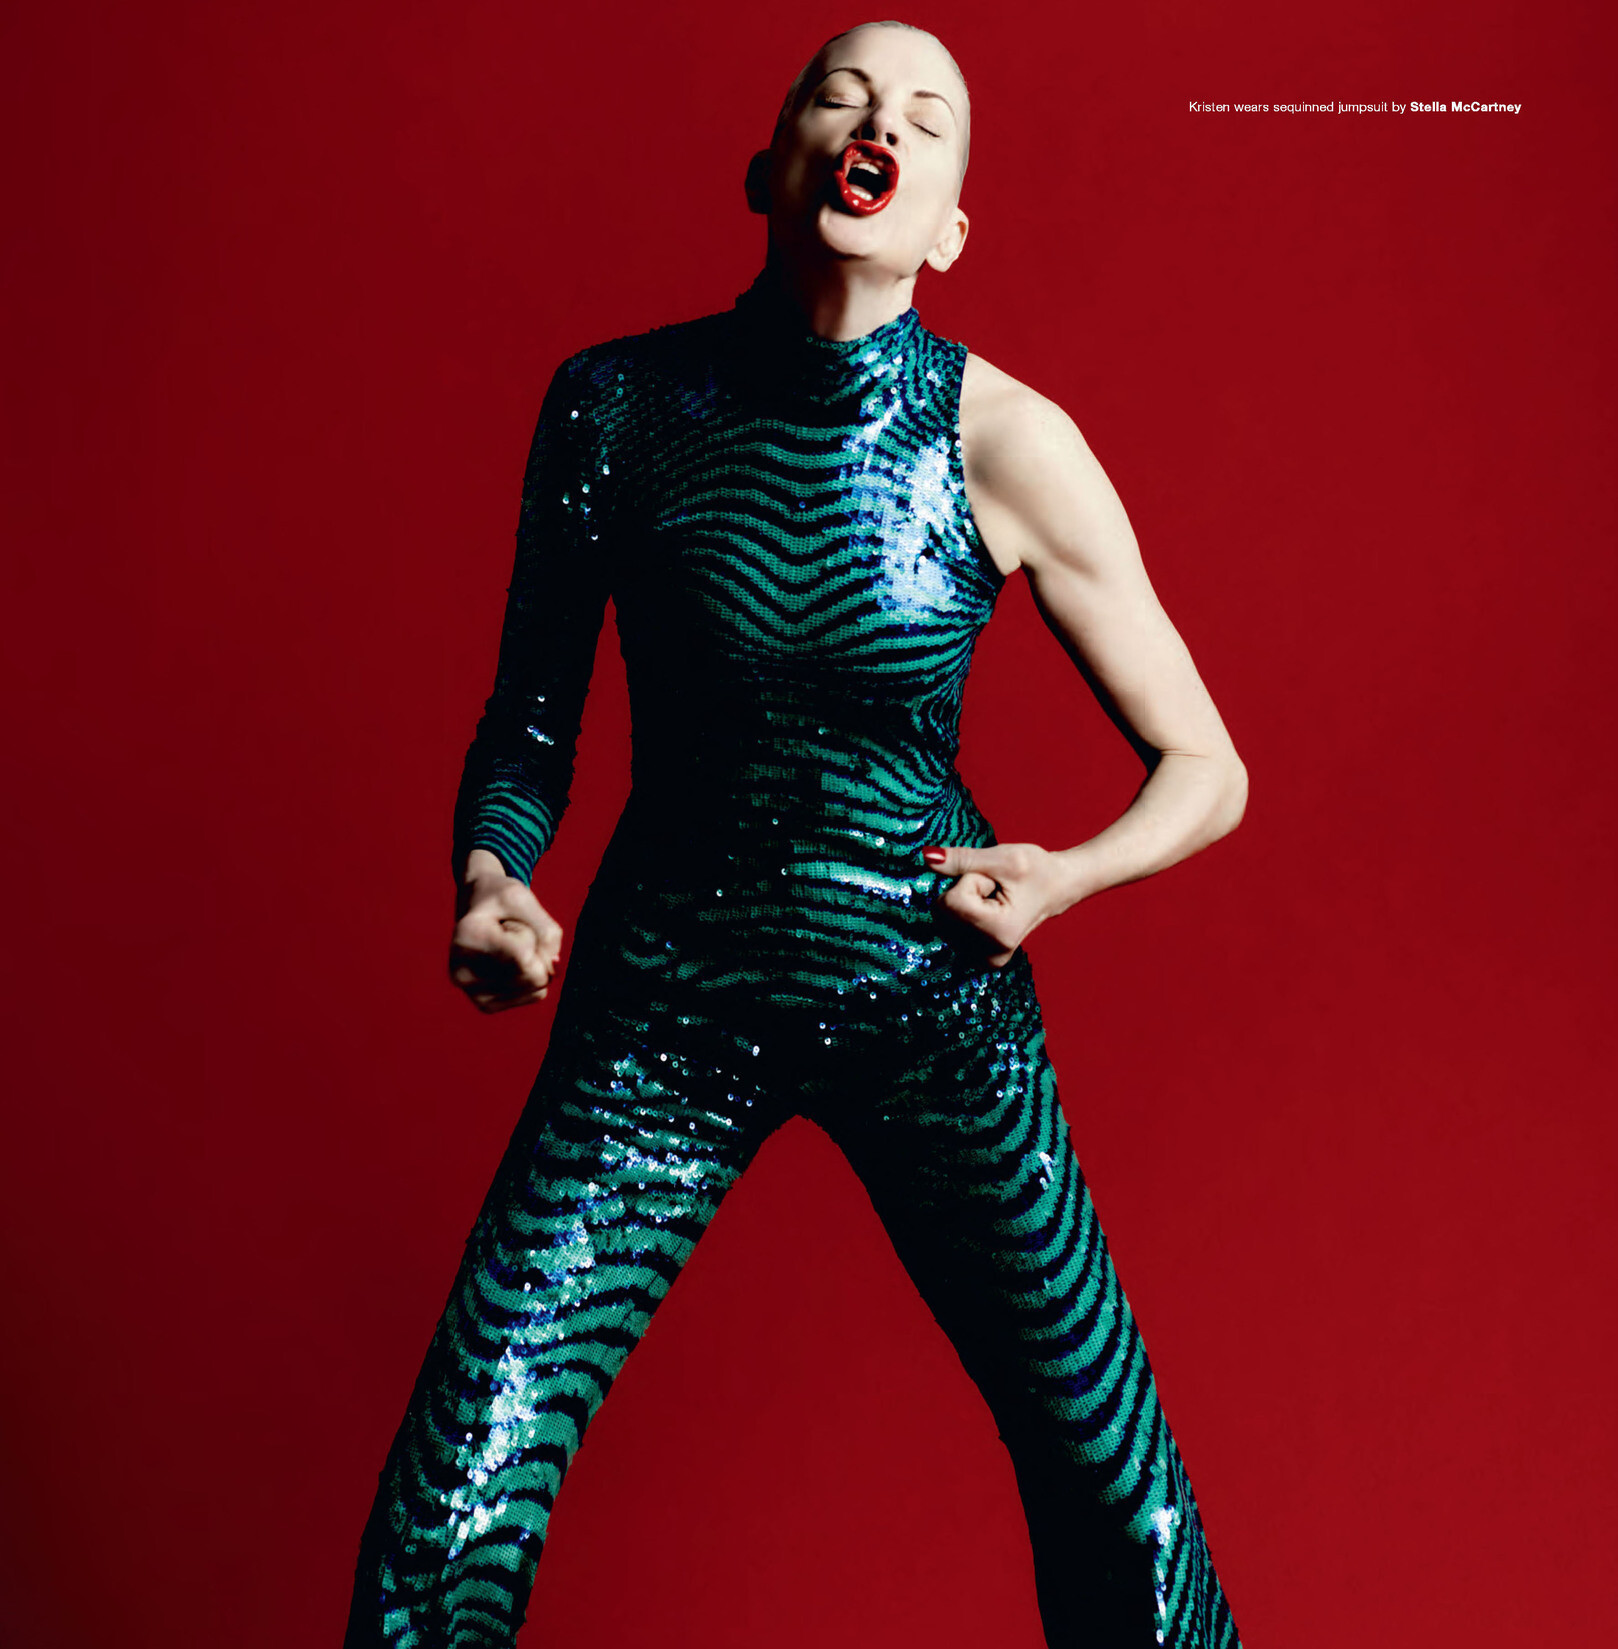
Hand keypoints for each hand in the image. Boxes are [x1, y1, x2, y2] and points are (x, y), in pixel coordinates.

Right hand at [449, 857, 563, 1012]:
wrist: (477, 909)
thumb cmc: (501, 901)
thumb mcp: (525, 899)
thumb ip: (547, 932)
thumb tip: (553, 973)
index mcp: (466, 939)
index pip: (523, 957)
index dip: (529, 935)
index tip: (507, 923)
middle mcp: (461, 973)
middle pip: (533, 977)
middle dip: (535, 951)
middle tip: (509, 935)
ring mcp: (471, 993)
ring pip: (537, 989)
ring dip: (534, 963)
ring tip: (508, 947)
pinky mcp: (485, 1005)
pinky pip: (534, 996)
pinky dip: (532, 976)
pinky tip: (509, 962)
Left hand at [920, 841, 1071, 968]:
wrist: (1059, 888)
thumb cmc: (1037, 870)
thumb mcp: (1002, 857)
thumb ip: (962, 859)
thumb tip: (927, 857)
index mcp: (999, 932)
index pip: (951, 901)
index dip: (970, 881)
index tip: (996, 883)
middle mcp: (991, 954)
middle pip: (943, 912)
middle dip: (964, 892)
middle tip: (995, 891)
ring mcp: (985, 960)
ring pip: (943, 920)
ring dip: (963, 902)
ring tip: (994, 900)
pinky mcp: (980, 959)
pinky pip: (949, 929)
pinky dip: (963, 915)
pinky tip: (988, 912)